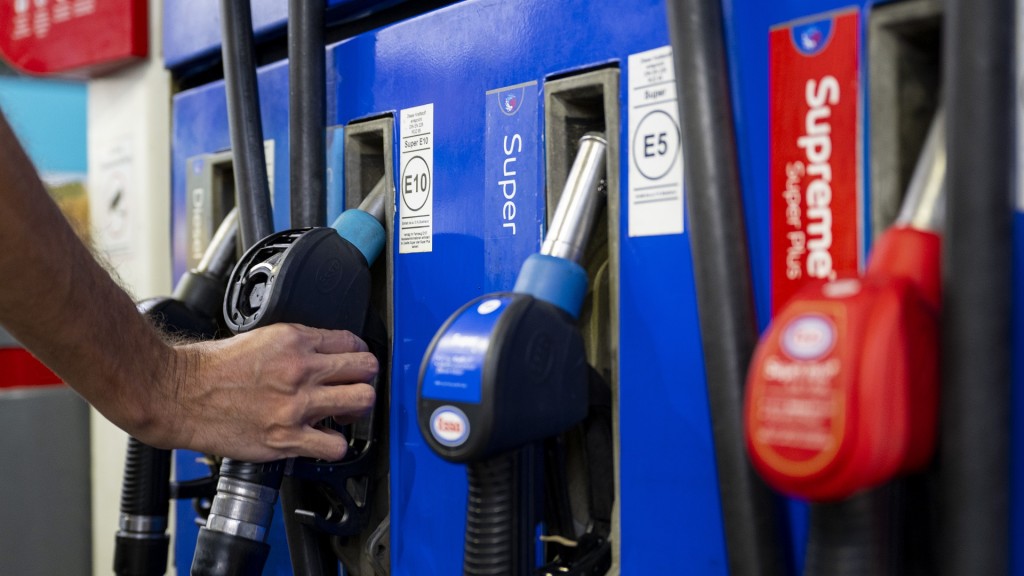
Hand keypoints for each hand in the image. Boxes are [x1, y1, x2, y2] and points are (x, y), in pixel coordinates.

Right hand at [142, 323, 376, 461]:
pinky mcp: (286, 437)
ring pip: (361, 402)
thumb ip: (294, 345)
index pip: (352, 342)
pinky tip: (323, 440)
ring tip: (344, 413)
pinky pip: (334, 446)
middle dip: (365, 378)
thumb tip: (319, 352)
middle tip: (354, 387)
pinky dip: (334, 445)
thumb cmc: (209, 368)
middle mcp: (300, 369)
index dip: (357, 354)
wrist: (178, 393)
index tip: (352, 364)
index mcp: (294, 340)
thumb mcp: (259, 337)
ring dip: (357, 409)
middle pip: (366, 369)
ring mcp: (296, 405)